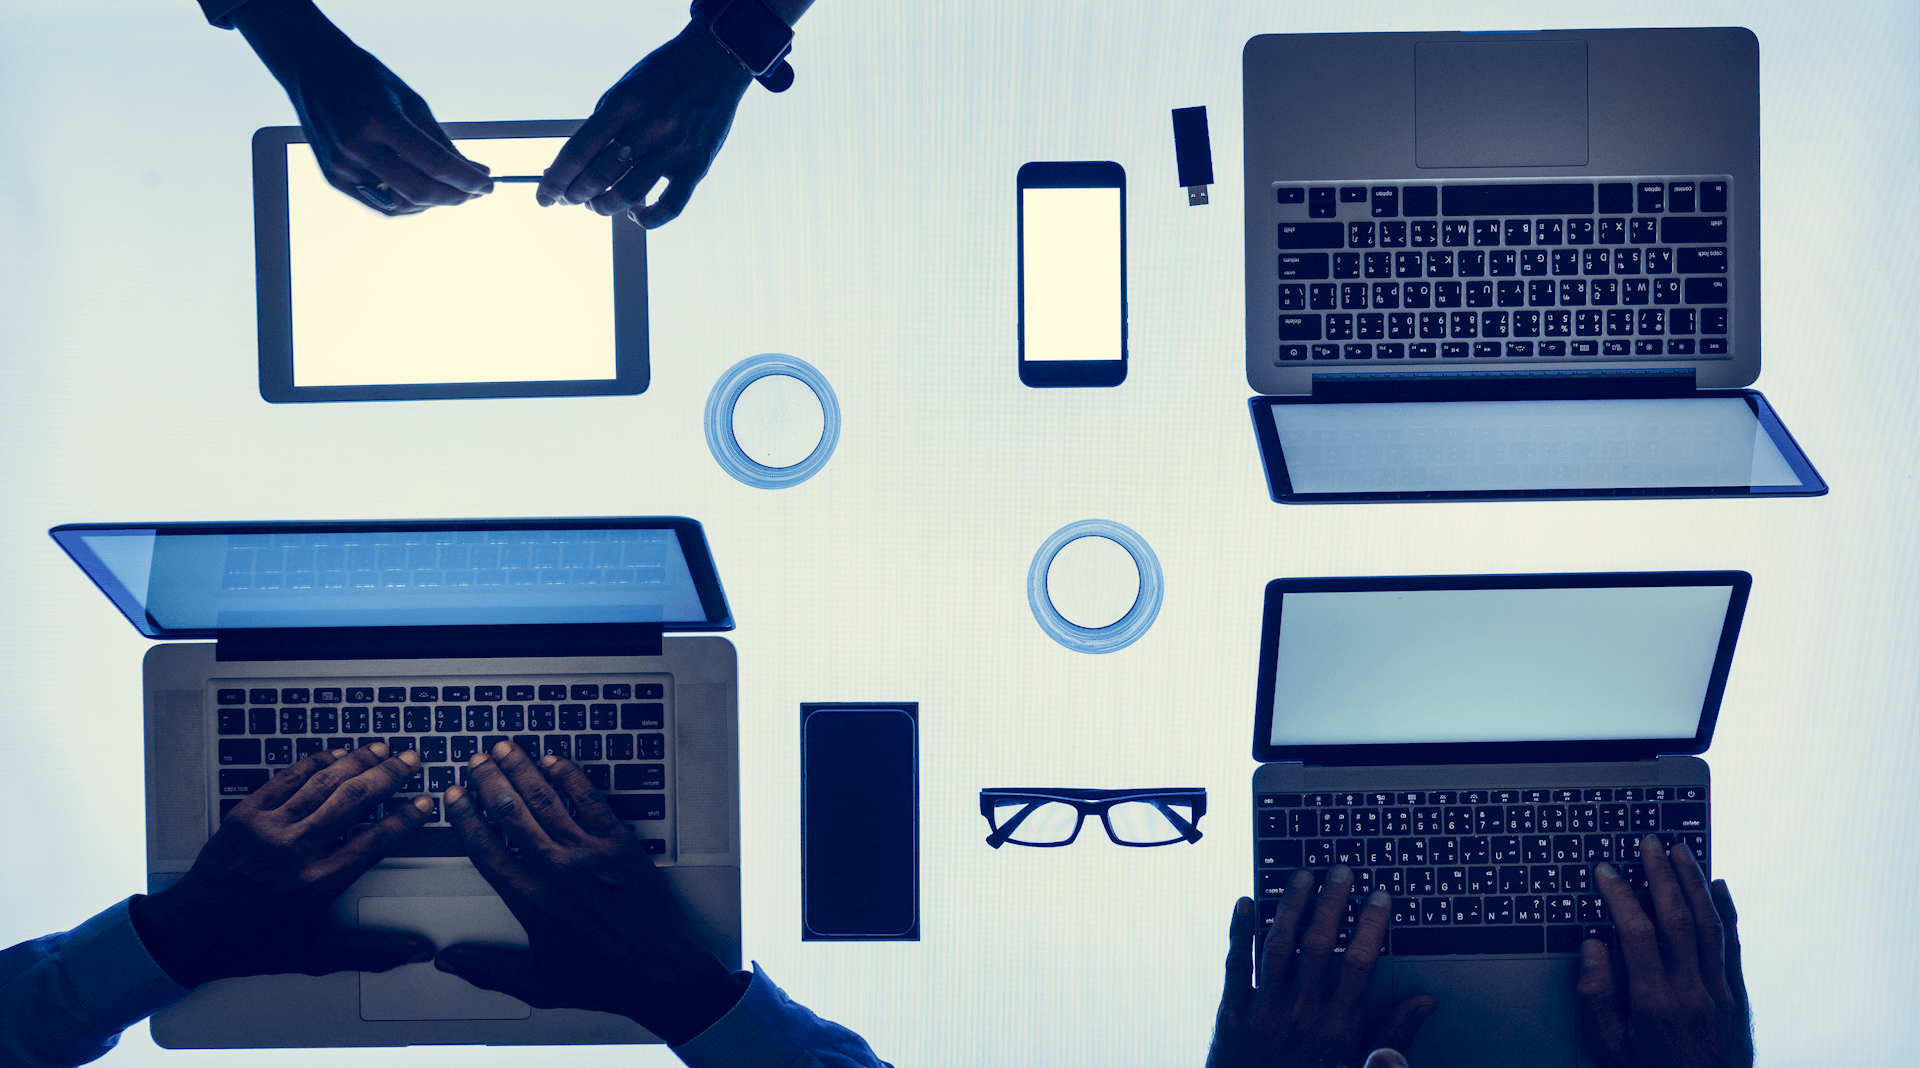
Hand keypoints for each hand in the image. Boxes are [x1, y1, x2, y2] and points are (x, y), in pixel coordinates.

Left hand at [128, 744, 433, 986]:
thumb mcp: (312, 956)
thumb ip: (368, 952)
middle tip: (413, 760)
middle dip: (390, 776)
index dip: (406, 818)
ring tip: (384, 749)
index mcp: (314, 885)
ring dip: (358, 761)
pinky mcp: (245, 814)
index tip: (426, 803)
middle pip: (353, 800)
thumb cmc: (251, 945)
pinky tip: (337, 754)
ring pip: (323, 783)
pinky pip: (286, 778)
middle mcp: (292, 851)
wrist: (186, 932)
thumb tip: (414, 952)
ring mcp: (267, 828)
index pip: (374, 842)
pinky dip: (315, 763)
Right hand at [230, 0, 492, 213]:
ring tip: (453, 191)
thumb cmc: (366, 78)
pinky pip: (380, 205)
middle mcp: (357, 146)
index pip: (435, 164)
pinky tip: (425, 195)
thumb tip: (475, 171)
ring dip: (434, 203)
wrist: (312, 68)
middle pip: (420, 191)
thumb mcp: (411, 101)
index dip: (468, 179)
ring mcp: (341, 166)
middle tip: (475, 192)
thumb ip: (442, 142)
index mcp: (379, 120)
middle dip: (456, 196)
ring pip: (401, 205)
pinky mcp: (333, 177)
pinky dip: (408, 205)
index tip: (489, 184)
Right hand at [434, 742, 746, 1043]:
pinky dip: (570, 777)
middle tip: (475, 759)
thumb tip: (446, 962)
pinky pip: (589, 800)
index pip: (485, 848)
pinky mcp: (618, 843)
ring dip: (522, 770)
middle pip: (511, 813)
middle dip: (489, 781)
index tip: (453, 796)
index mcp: (529, 899)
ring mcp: (588, 852)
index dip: (465, 818)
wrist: (657, 970)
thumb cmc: (599, 977)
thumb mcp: (535, 982)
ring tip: (505, 749)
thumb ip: (487, 969)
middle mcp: (554, 869)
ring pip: (546, 800)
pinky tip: (555, 760)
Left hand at [536, 24, 753, 226]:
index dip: (555, 179)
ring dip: (604, 207)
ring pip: (629, 194)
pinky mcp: (698, 165)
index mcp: (625, 103)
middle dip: (575, 194)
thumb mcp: (624, 90)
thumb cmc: (664, 75)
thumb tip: (574, 165)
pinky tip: (636, 213)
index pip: (578, 151)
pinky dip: (648, 218)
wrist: (715, 62)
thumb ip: (602, 126)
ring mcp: (677, 148)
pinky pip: (670, 207)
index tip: (544, 195)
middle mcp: (651, 126)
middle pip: (599, 176)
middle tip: (569, 198)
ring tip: (598, 205)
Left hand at [1208, 866, 1437, 1067]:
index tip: (1378, 897)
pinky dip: (1239, 932)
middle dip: (1330, 903)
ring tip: (1300, 876)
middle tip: (1339, 870)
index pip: (1359, 964)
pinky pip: (1235, 965)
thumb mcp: (1357, 1066)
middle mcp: (1301, 1015)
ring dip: (1289, 907)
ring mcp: (1263, 1013)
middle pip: (1318, 945)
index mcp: (1337, 1027)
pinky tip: (1245, 902)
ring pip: (1278, 947)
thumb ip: (1391, 1034)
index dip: (1369, 926)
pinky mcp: (1231, 1014)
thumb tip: (1425, 1002)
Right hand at [1578, 836, 1753, 1067]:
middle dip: (1662, 875)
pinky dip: (1727, 911)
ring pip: (1710, 925)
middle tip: (1649, 843)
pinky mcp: (1737, 998)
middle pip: (1678, 918)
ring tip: (1681, 851)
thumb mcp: (1609, 1051)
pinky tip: (1719, 887)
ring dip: (1694, 883)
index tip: (1607, 871)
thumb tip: (1594, 949)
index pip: (1637, 933)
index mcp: (1655, 1003)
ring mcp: (1720, 993)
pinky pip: (1733, 945)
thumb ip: (1596, 999)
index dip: (1621, 896)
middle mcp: (1693, 991)